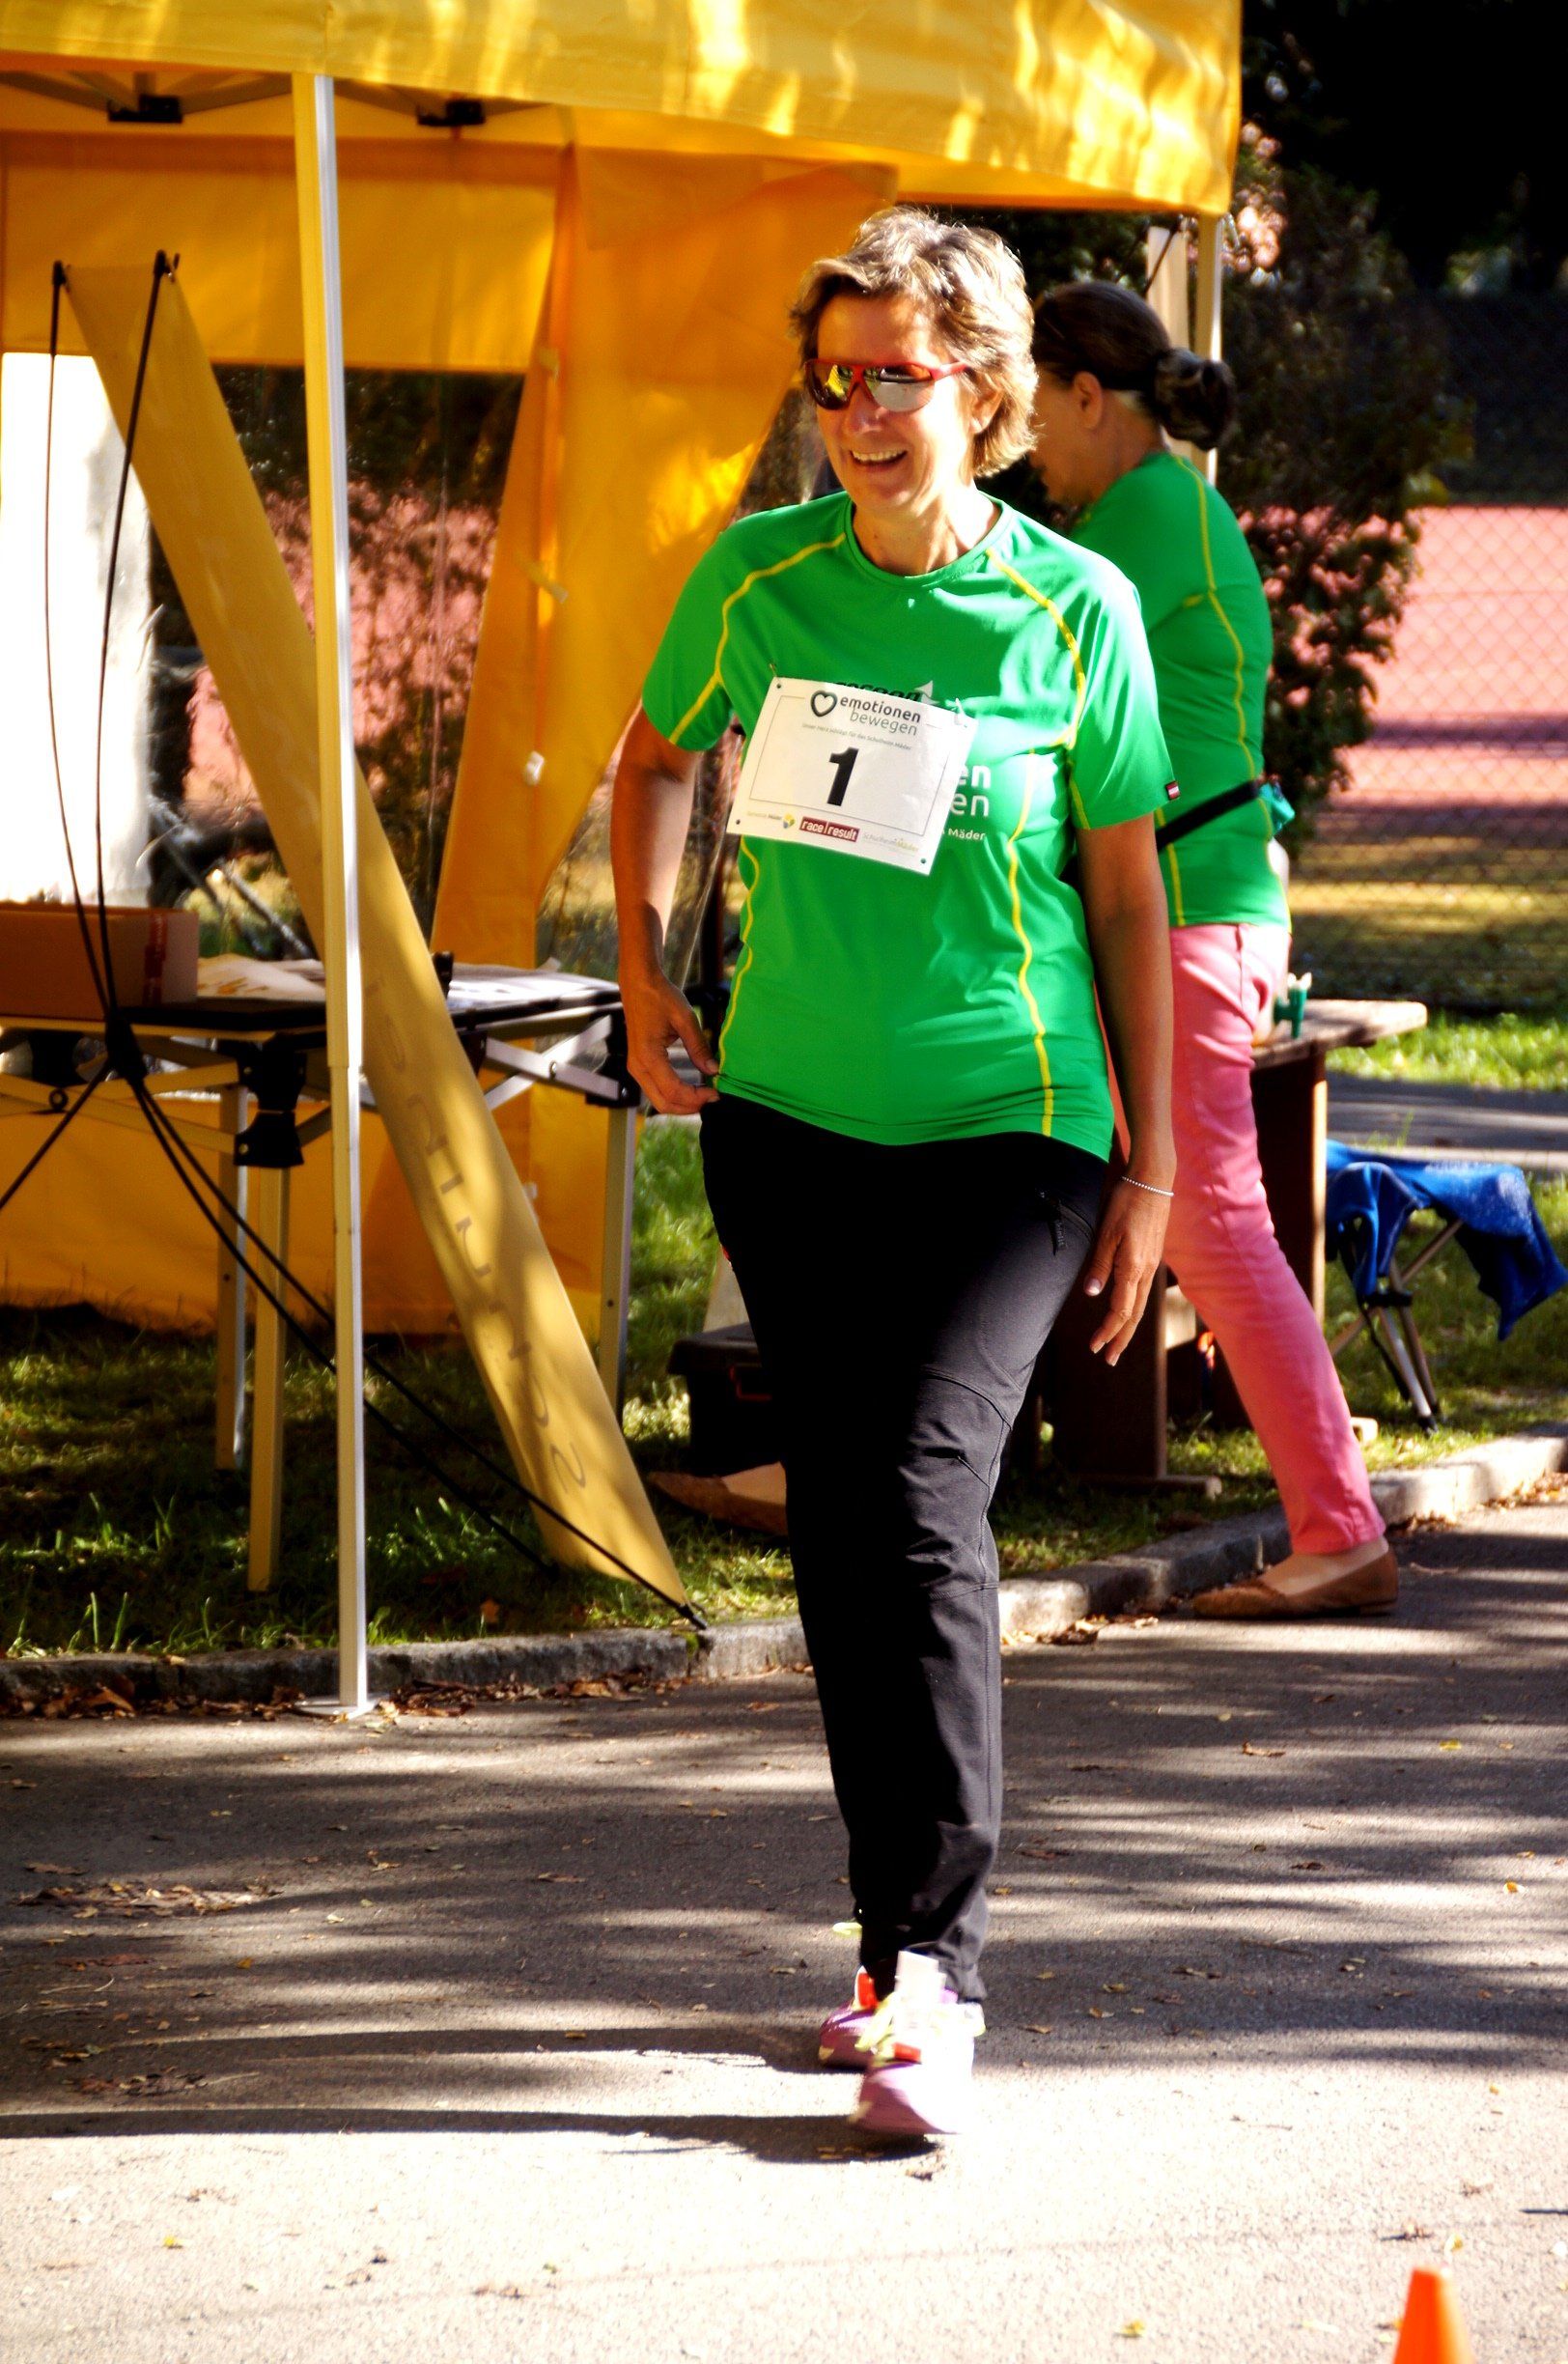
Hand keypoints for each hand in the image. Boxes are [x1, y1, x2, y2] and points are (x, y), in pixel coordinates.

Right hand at [621, 970, 718, 1113]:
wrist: (638, 983)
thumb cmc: (660, 996)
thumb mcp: (685, 1019)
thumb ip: (699, 1047)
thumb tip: (714, 1071)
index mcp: (648, 1056)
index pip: (674, 1091)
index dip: (697, 1098)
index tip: (717, 1093)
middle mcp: (638, 1066)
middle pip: (664, 1103)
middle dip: (690, 1107)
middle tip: (713, 1098)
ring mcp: (636, 1067)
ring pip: (659, 1100)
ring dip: (682, 1103)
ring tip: (705, 1094)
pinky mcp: (639, 1064)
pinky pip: (656, 1089)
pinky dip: (675, 1094)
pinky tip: (693, 1088)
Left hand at [1080, 1176, 1171, 1362]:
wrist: (1153, 1181)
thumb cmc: (1127, 1203)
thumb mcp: (1107, 1232)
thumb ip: (1101, 1264)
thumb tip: (1092, 1293)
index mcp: (1133, 1267)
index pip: (1120, 1311)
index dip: (1107, 1331)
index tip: (1093, 1346)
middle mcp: (1146, 1271)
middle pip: (1134, 1315)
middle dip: (1121, 1339)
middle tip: (1108, 1359)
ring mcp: (1151, 1264)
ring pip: (1140, 1305)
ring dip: (1128, 1326)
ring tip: (1117, 1343)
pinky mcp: (1152, 1256)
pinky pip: (1143, 1291)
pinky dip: (1134, 1308)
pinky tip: (1127, 1310)